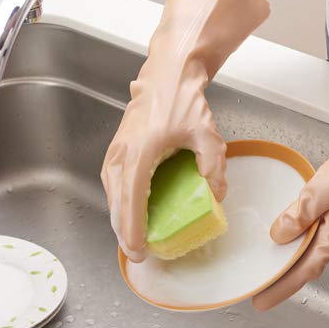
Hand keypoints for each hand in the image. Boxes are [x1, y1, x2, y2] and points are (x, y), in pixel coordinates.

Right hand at [101, 60, 226, 262]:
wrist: (166, 74)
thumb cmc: (181, 99)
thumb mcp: (206, 132)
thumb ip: (213, 163)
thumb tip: (216, 192)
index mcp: (140, 152)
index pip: (132, 200)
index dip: (134, 228)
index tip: (139, 249)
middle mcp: (122, 154)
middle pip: (117, 203)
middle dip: (125, 232)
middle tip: (139, 254)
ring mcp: (116, 151)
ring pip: (112, 194)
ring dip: (120, 218)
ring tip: (134, 238)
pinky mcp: (117, 149)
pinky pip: (114, 183)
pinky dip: (120, 202)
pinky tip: (131, 212)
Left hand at [251, 13, 328, 309]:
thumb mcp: (324, 189)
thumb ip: (300, 215)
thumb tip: (279, 236)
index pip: (303, 271)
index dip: (281, 287)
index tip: (262, 302)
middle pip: (305, 266)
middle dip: (282, 280)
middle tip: (259, 291)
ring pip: (310, 251)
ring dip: (290, 262)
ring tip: (269, 269)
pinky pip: (316, 235)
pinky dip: (299, 242)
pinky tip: (289, 237)